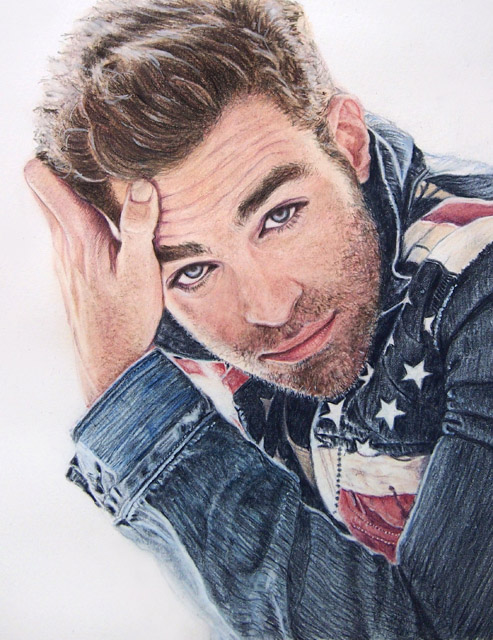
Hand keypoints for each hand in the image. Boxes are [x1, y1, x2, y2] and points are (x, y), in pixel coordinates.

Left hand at [25, 159, 163, 404]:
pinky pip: (64, 234)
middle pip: (45, 192)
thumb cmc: (127, 318)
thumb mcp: (141, 271)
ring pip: (55, 213)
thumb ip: (138, 226)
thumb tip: (140, 184)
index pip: (45, 183)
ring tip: (92, 177)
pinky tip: (97, 223)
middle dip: (58, 168)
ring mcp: (62, 261)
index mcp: (79, 236)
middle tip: (82, 150)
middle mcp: (63, 245)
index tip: (66, 139)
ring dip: (68, 194)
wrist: (110, 359)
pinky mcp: (68, 274)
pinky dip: (74, 218)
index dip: (49, 156)